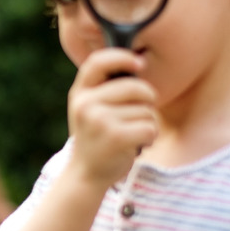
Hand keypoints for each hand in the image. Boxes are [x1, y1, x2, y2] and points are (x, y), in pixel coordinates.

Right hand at [67, 48, 157, 187]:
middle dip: (147, 99)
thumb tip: (138, 62)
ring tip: (129, 134)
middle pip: (135, 87)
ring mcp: (100, 120)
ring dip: (146, 123)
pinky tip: (135, 144)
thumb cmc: (96, 137)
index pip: (98, 62)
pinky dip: (149, 137)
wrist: (85, 173)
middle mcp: (86, 104)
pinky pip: (150, 127)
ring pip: (146, 110)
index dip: (121, 57)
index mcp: (79, 93)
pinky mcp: (116, 137)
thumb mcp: (89, 108)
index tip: (139, 63)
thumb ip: (104, 88)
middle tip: (138, 113)